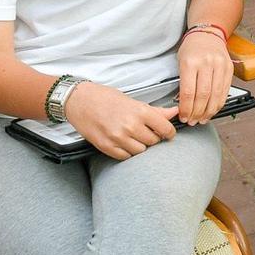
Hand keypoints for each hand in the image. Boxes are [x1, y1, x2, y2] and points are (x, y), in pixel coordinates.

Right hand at [62, 83, 177, 159]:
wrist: (79, 101)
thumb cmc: (105, 98)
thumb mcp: (133, 101)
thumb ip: (155, 111)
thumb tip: (174, 112)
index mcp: (140, 112)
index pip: (165, 128)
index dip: (169, 132)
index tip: (167, 133)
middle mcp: (130, 126)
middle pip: (153, 141)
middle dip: (153, 137)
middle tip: (146, 131)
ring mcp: (117, 138)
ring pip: (141, 151)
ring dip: (140, 145)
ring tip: (133, 136)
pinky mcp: (106, 147)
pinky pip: (125, 157)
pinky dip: (127, 151)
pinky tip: (124, 142)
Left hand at [175, 26, 233, 123]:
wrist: (208, 34)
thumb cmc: (191, 48)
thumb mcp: (181, 62)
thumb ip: (183, 82)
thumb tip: (183, 105)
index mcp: (191, 62)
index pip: (188, 91)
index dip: (186, 108)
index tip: (183, 116)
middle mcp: (207, 63)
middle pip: (203, 95)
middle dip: (197, 112)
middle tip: (192, 121)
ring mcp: (220, 66)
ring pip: (216, 95)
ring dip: (209, 111)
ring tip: (202, 119)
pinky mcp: (229, 69)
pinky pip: (225, 91)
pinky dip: (219, 103)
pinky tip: (213, 110)